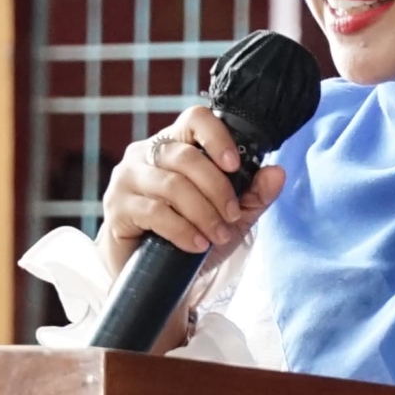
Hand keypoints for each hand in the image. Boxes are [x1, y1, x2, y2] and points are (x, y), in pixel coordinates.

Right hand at [96, 104, 287, 278]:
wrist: (156, 275)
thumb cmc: (191, 235)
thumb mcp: (231, 217)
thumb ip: (254, 194)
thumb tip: (278, 172)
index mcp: (175, 144)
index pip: (195, 118)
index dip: (217, 136)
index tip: (235, 165)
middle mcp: (146, 153)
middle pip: (186, 157)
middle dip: (217, 190)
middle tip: (231, 216)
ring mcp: (128, 178)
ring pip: (172, 185)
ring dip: (203, 213)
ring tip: (217, 235)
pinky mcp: (117, 207)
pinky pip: (154, 212)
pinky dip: (181, 229)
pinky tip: (196, 244)